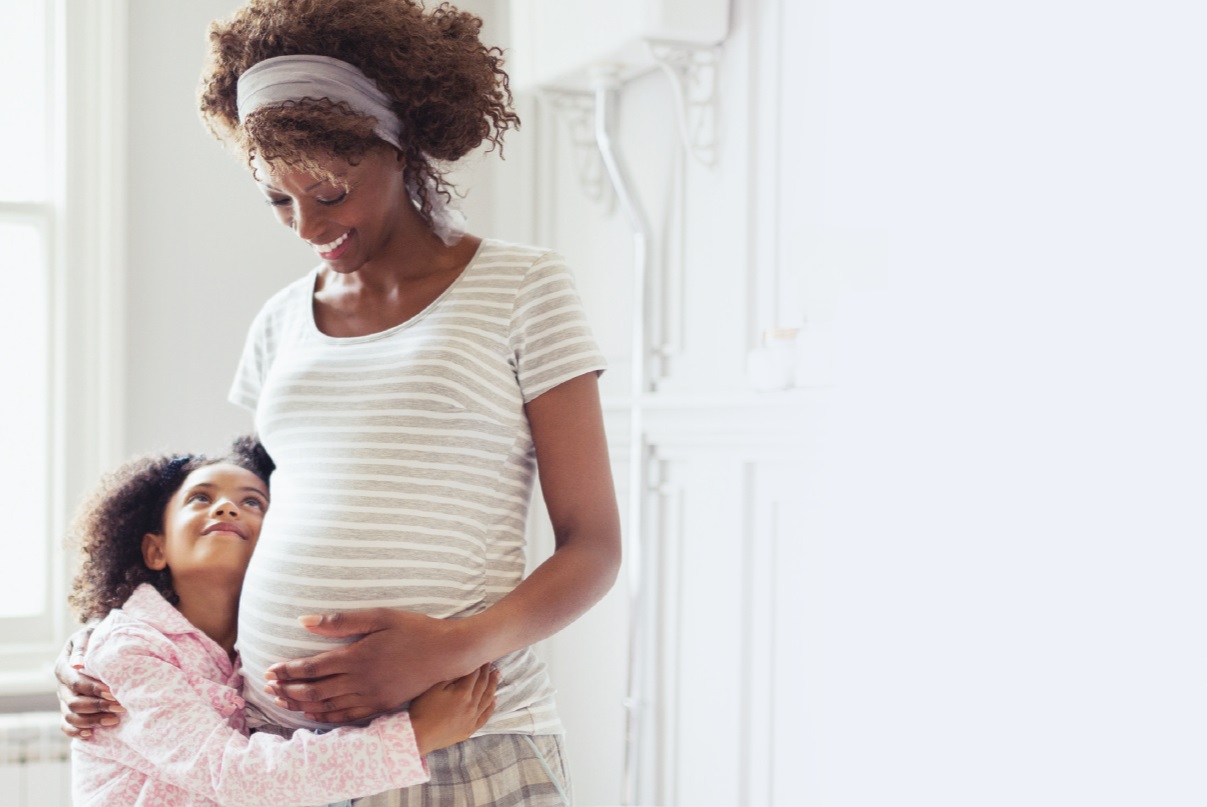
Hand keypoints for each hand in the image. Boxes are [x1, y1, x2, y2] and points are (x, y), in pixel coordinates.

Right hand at [54, 628, 124, 738]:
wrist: (91, 641)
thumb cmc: (93, 637)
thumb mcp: (86, 635)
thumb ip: (82, 647)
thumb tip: (78, 664)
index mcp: (63, 667)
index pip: (76, 683)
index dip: (94, 689)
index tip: (113, 693)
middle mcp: (61, 685)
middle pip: (74, 703)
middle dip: (98, 707)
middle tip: (121, 707)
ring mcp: (63, 698)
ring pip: (70, 717)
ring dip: (92, 721)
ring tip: (114, 720)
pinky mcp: (68, 708)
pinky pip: (65, 725)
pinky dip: (75, 732)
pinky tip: (91, 734)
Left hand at [264, 609, 480, 723]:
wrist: (446, 653)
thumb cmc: (413, 629)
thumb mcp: (379, 616)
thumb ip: (340, 621)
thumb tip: (304, 621)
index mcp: (357, 657)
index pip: (312, 668)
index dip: (288, 671)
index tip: (270, 670)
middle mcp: (360, 680)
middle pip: (314, 690)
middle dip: (288, 689)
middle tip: (268, 687)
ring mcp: (371, 696)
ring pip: (327, 705)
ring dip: (301, 704)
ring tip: (282, 700)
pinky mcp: (381, 705)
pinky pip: (347, 716)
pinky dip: (326, 716)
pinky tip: (313, 713)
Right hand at [408, 665, 497, 755]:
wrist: (419, 735)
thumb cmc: (423, 710)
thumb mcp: (435, 688)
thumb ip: (451, 677)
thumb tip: (463, 668)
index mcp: (462, 693)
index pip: (474, 675)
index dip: (478, 666)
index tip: (482, 659)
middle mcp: (471, 705)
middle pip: (482, 685)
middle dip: (487, 674)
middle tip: (492, 665)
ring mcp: (472, 718)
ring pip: (487, 699)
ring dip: (493, 686)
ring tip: (497, 676)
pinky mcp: (470, 729)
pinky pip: (485, 716)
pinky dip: (491, 707)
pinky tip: (494, 700)